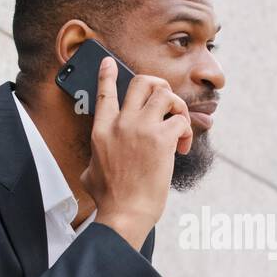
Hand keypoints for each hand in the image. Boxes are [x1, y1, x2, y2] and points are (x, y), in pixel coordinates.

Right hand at [79, 56, 192, 250]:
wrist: (125, 213)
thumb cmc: (109, 200)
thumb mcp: (90, 174)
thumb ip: (93, 161)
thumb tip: (92, 166)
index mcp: (102, 130)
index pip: (104, 93)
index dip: (107, 74)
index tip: (108, 63)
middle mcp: (121, 123)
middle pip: (142, 82)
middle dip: (159, 86)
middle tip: (167, 104)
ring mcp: (141, 128)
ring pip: (165, 94)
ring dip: (177, 107)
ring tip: (178, 127)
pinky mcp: (162, 139)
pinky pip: (181, 120)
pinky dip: (187, 131)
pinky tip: (182, 148)